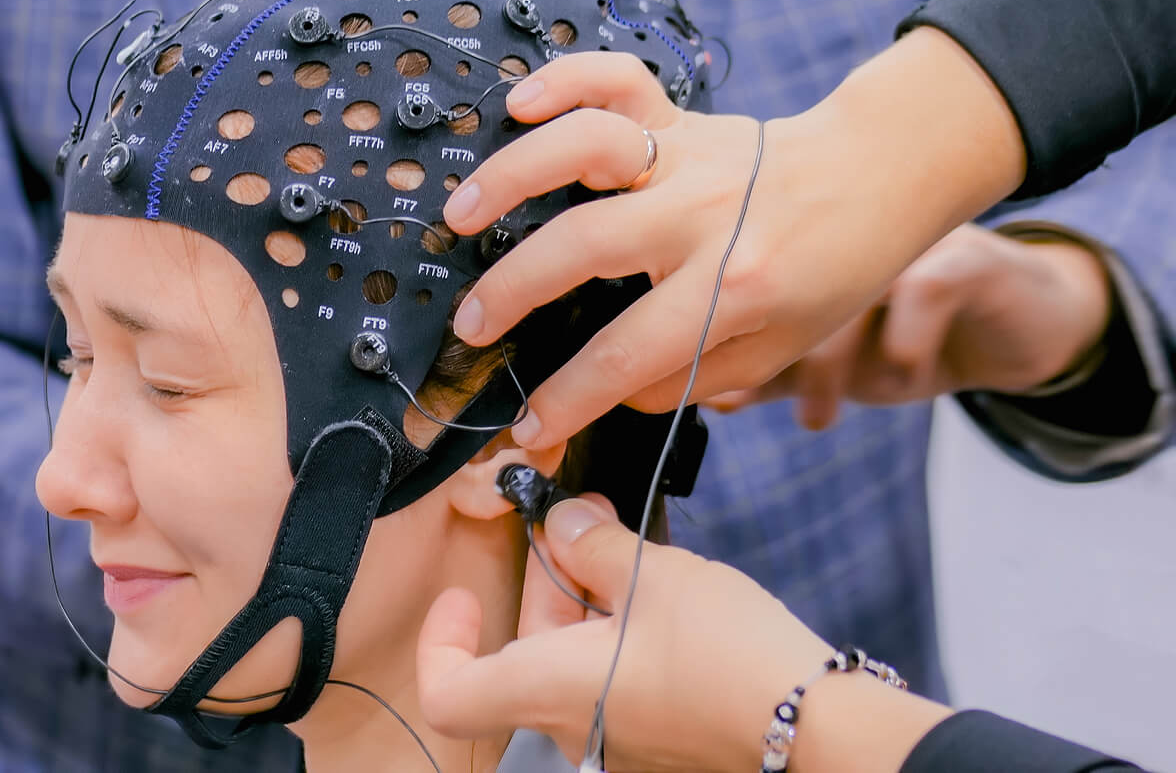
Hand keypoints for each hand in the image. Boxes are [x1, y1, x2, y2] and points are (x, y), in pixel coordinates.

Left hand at [416, 498, 834, 772]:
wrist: (820, 729)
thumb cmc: (730, 659)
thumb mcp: (655, 576)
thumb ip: (595, 545)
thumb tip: (563, 523)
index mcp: (552, 692)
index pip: (451, 696)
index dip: (444, 642)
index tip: (464, 595)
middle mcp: (576, 728)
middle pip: (524, 655)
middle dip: (546, 583)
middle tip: (577, 525)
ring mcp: (620, 741)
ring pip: (574, 662)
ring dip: (589, 600)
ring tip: (625, 544)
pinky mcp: (661, 740)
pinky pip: (617, 680)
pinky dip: (622, 632)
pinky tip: (659, 589)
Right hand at [443, 29, 1025, 449]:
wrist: (876, 177)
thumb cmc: (824, 273)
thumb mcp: (773, 350)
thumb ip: (690, 378)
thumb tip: (610, 390)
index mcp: (732, 286)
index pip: (628, 353)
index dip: (568, 398)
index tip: (528, 424)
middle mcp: (704, 215)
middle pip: (586, 246)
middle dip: (514, 292)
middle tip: (470, 326)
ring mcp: (688, 156)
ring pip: (588, 147)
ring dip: (513, 177)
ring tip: (461, 213)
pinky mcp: (681, 117)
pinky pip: (617, 81)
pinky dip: (565, 80)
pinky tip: (519, 103)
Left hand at [707, 224, 1112, 428]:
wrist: (1020, 322)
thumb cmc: (911, 333)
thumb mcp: (831, 358)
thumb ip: (771, 374)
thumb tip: (711, 399)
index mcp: (804, 241)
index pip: (741, 279)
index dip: (717, 335)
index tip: (712, 393)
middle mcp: (845, 228)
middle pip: (778, 282)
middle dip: (765, 355)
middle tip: (774, 410)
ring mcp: (904, 235)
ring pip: (843, 290)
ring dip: (826, 366)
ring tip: (818, 415)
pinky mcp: (964, 255)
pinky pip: (921, 293)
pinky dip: (905, 348)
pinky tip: (902, 377)